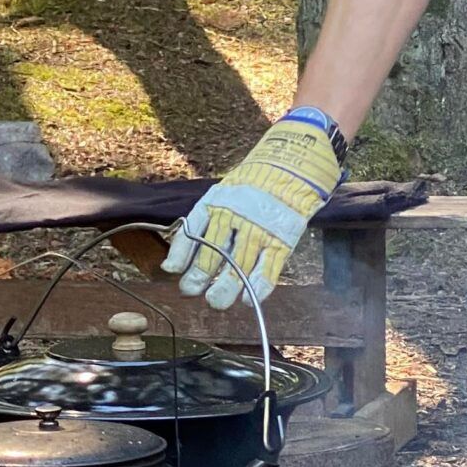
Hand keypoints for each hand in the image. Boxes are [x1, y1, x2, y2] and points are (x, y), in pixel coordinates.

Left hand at [161, 114, 342, 310]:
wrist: (293, 164)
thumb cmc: (253, 184)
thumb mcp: (223, 194)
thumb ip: (203, 222)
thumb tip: (177, 258)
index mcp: (217, 202)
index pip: (193, 231)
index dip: (181, 254)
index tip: (173, 271)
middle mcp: (235, 216)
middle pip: (213, 253)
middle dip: (199, 276)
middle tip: (191, 291)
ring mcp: (260, 228)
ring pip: (238, 266)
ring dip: (225, 287)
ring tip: (216, 301)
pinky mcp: (282, 238)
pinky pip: (269, 268)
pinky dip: (257, 287)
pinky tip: (247, 299)